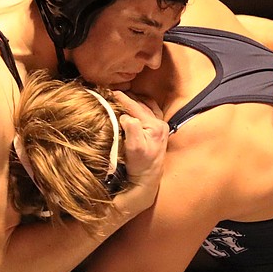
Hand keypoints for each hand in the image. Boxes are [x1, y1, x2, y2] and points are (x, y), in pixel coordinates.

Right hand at [111, 90, 166, 211]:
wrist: (147, 179)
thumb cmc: (139, 165)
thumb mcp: (134, 148)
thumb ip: (132, 128)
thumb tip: (126, 115)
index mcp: (155, 126)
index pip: (136, 107)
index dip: (122, 98)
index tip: (110, 92)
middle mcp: (161, 124)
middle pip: (143, 104)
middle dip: (128, 98)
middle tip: (114, 94)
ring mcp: (161, 127)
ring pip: (148, 106)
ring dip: (136, 101)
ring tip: (123, 98)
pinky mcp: (159, 131)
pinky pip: (151, 112)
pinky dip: (142, 107)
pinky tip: (133, 108)